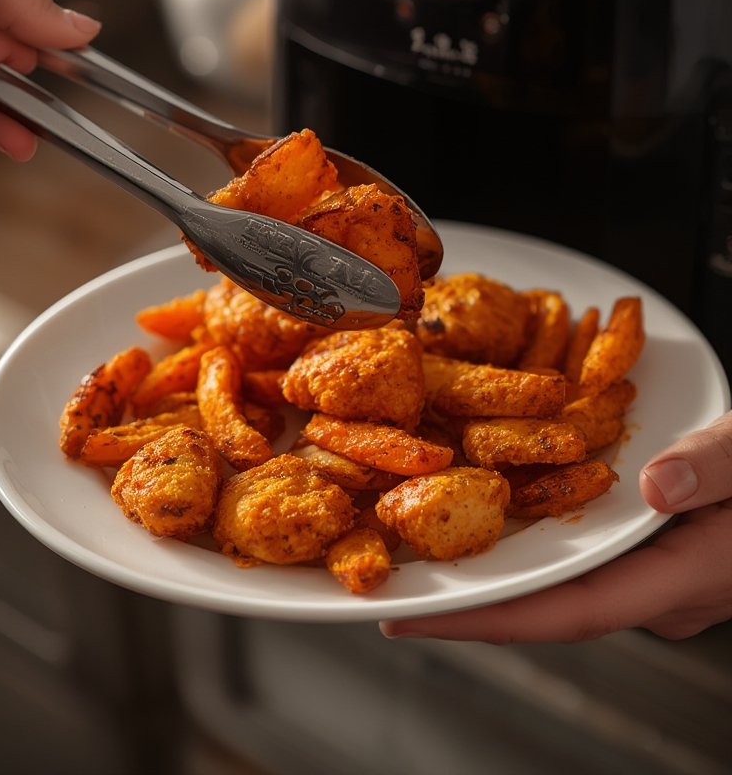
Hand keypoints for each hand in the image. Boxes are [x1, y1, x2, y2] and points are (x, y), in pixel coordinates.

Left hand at [380, 410, 731, 642]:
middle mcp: (654, 585)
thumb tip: (657, 487)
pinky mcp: (647, 541)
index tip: (410, 621)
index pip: (566, 612)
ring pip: (556, 571)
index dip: (484, 622)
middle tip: (391, 576)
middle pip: (545, 599)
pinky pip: (575, 543)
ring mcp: (649, 568)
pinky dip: (529, 527)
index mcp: (680, 579)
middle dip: (469, 594)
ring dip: (493, 559)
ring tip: (419, 540)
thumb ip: (716, 470)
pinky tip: (489, 500)